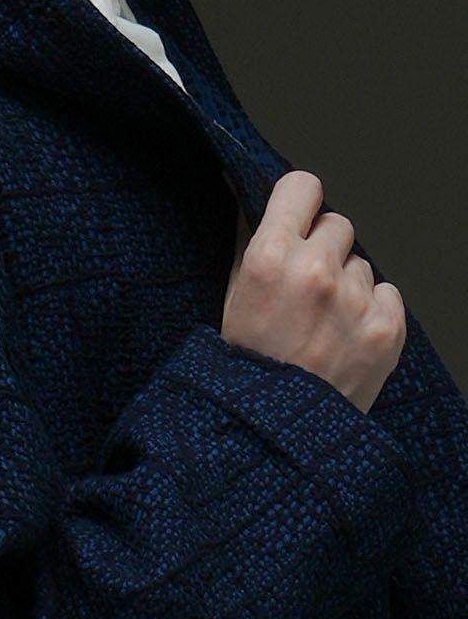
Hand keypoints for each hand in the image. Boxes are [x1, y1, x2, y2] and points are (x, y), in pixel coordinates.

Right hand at [221, 171, 405, 414]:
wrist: (272, 431)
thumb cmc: (246, 365)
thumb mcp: (232, 297)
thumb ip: (246, 241)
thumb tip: (246, 198)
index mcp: (270, 258)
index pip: (302, 187)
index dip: (299, 203)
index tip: (298, 220)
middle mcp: (316, 271)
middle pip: (337, 224)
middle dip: (323, 249)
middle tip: (306, 288)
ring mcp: (354, 299)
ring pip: (361, 265)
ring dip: (346, 285)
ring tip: (322, 324)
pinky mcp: (385, 326)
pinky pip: (386, 294)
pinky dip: (369, 312)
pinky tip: (343, 338)